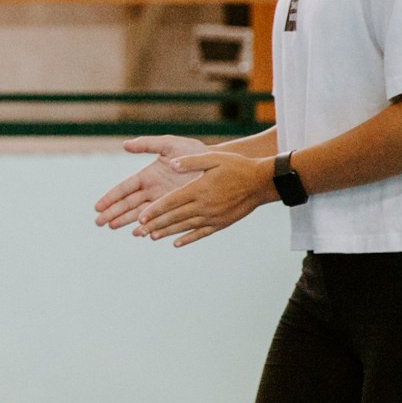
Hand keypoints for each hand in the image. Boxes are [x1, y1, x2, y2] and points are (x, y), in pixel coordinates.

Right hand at [93, 135, 206, 229]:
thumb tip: (125, 145)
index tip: (97, 206)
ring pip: (140, 214)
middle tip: (98, 222)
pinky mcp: (175, 210)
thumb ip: (148, 145)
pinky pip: (159, 221)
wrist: (217, 164)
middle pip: (128, 204)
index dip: (111, 197)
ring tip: (113, 227)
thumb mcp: (169, 144)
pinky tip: (140, 233)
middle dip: (112, 213)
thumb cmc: (193, 152)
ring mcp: (163, 202)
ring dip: (126, 221)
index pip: (124, 188)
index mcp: (147, 176)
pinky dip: (149, 227)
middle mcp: (152, 191)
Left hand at [136, 151, 277, 245]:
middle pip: (175, 217)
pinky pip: (201, 233)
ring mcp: (212, 217)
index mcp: (199, 189)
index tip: (141, 216)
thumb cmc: (237, 166)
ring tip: (152, 237)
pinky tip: (176, 244)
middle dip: (156, 223)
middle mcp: (204, 205)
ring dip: (167, 232)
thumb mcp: (213, 158)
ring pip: (185, 227)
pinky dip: (187, 239)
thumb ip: (190, 162)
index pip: (171, 201)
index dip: (155, 210)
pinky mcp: (221, 223)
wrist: (261, 182)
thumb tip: (170, 164)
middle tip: (139, 230)